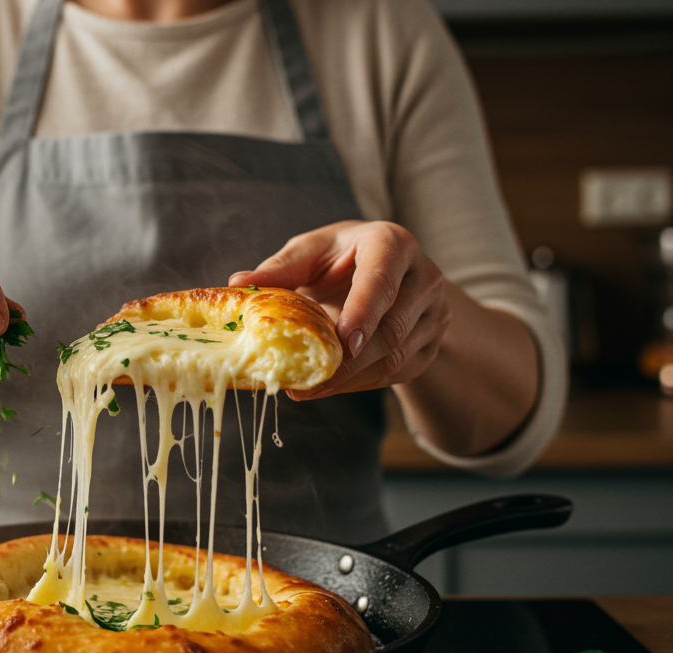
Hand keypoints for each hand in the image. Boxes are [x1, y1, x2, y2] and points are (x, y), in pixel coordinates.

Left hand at [230, 220, 450, 398]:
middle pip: (391, 327)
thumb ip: (278, 269)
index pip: (383, 279)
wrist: (382, 273)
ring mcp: (434, 312)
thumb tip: (237, 284)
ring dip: (350, 380)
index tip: (343, 343)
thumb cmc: (338, 258)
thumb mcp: (309, 254)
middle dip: (347, 362)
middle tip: (304, 381)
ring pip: (396, 356)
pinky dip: (360, 385)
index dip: (364, 311)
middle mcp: (424, 276)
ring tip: (308, 389)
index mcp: (392, 243)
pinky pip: (398, 373)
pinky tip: (330, 386)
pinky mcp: (431, 343)